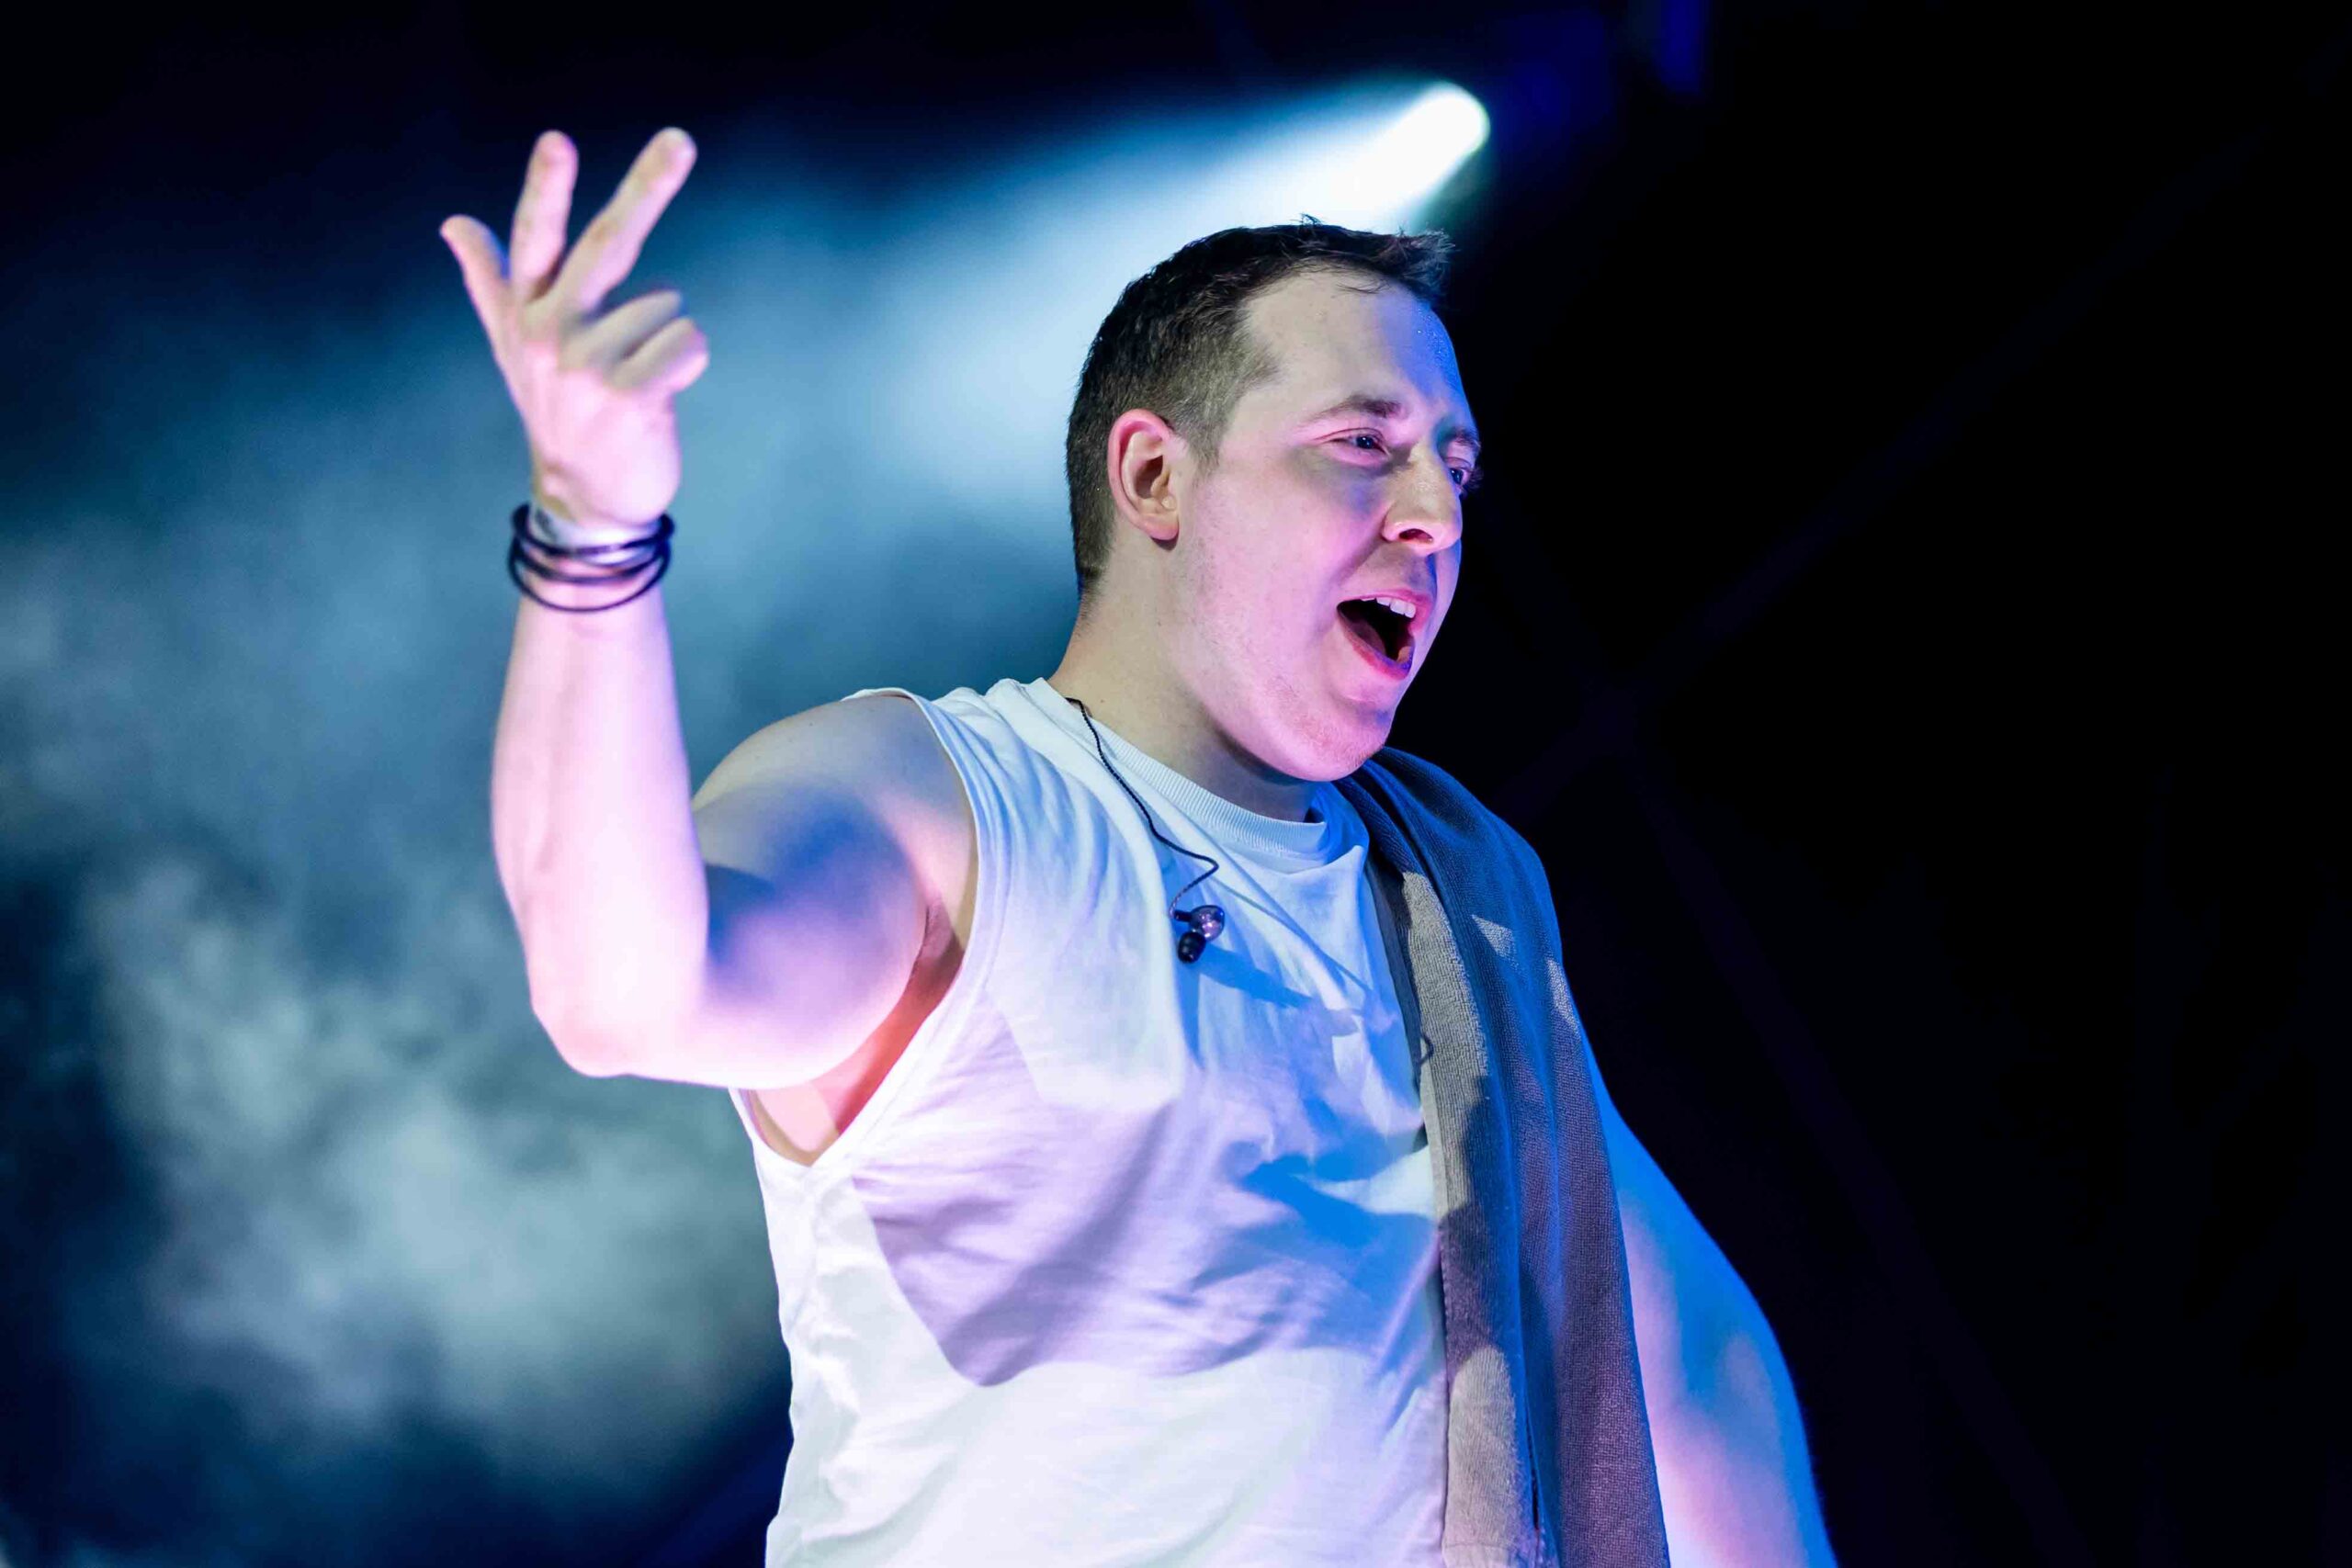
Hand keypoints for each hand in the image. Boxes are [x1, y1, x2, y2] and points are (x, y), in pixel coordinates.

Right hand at [441, 127, 707, 533]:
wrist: (584, 495)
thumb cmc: (559, 408)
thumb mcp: (515, 344)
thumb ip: (490, 279)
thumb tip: (453, 222)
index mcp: (526, 312)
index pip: (535, 240)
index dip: (546, 189)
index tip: (558, 141)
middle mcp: (551, 333)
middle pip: (607, 243)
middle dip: (647, 186)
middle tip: (680, 139)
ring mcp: (589, 366)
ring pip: (667, 306)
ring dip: (666, 336)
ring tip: (639, 377)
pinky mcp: (631, 396)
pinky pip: (689, 342)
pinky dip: (690, 359)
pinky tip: (663, 391)